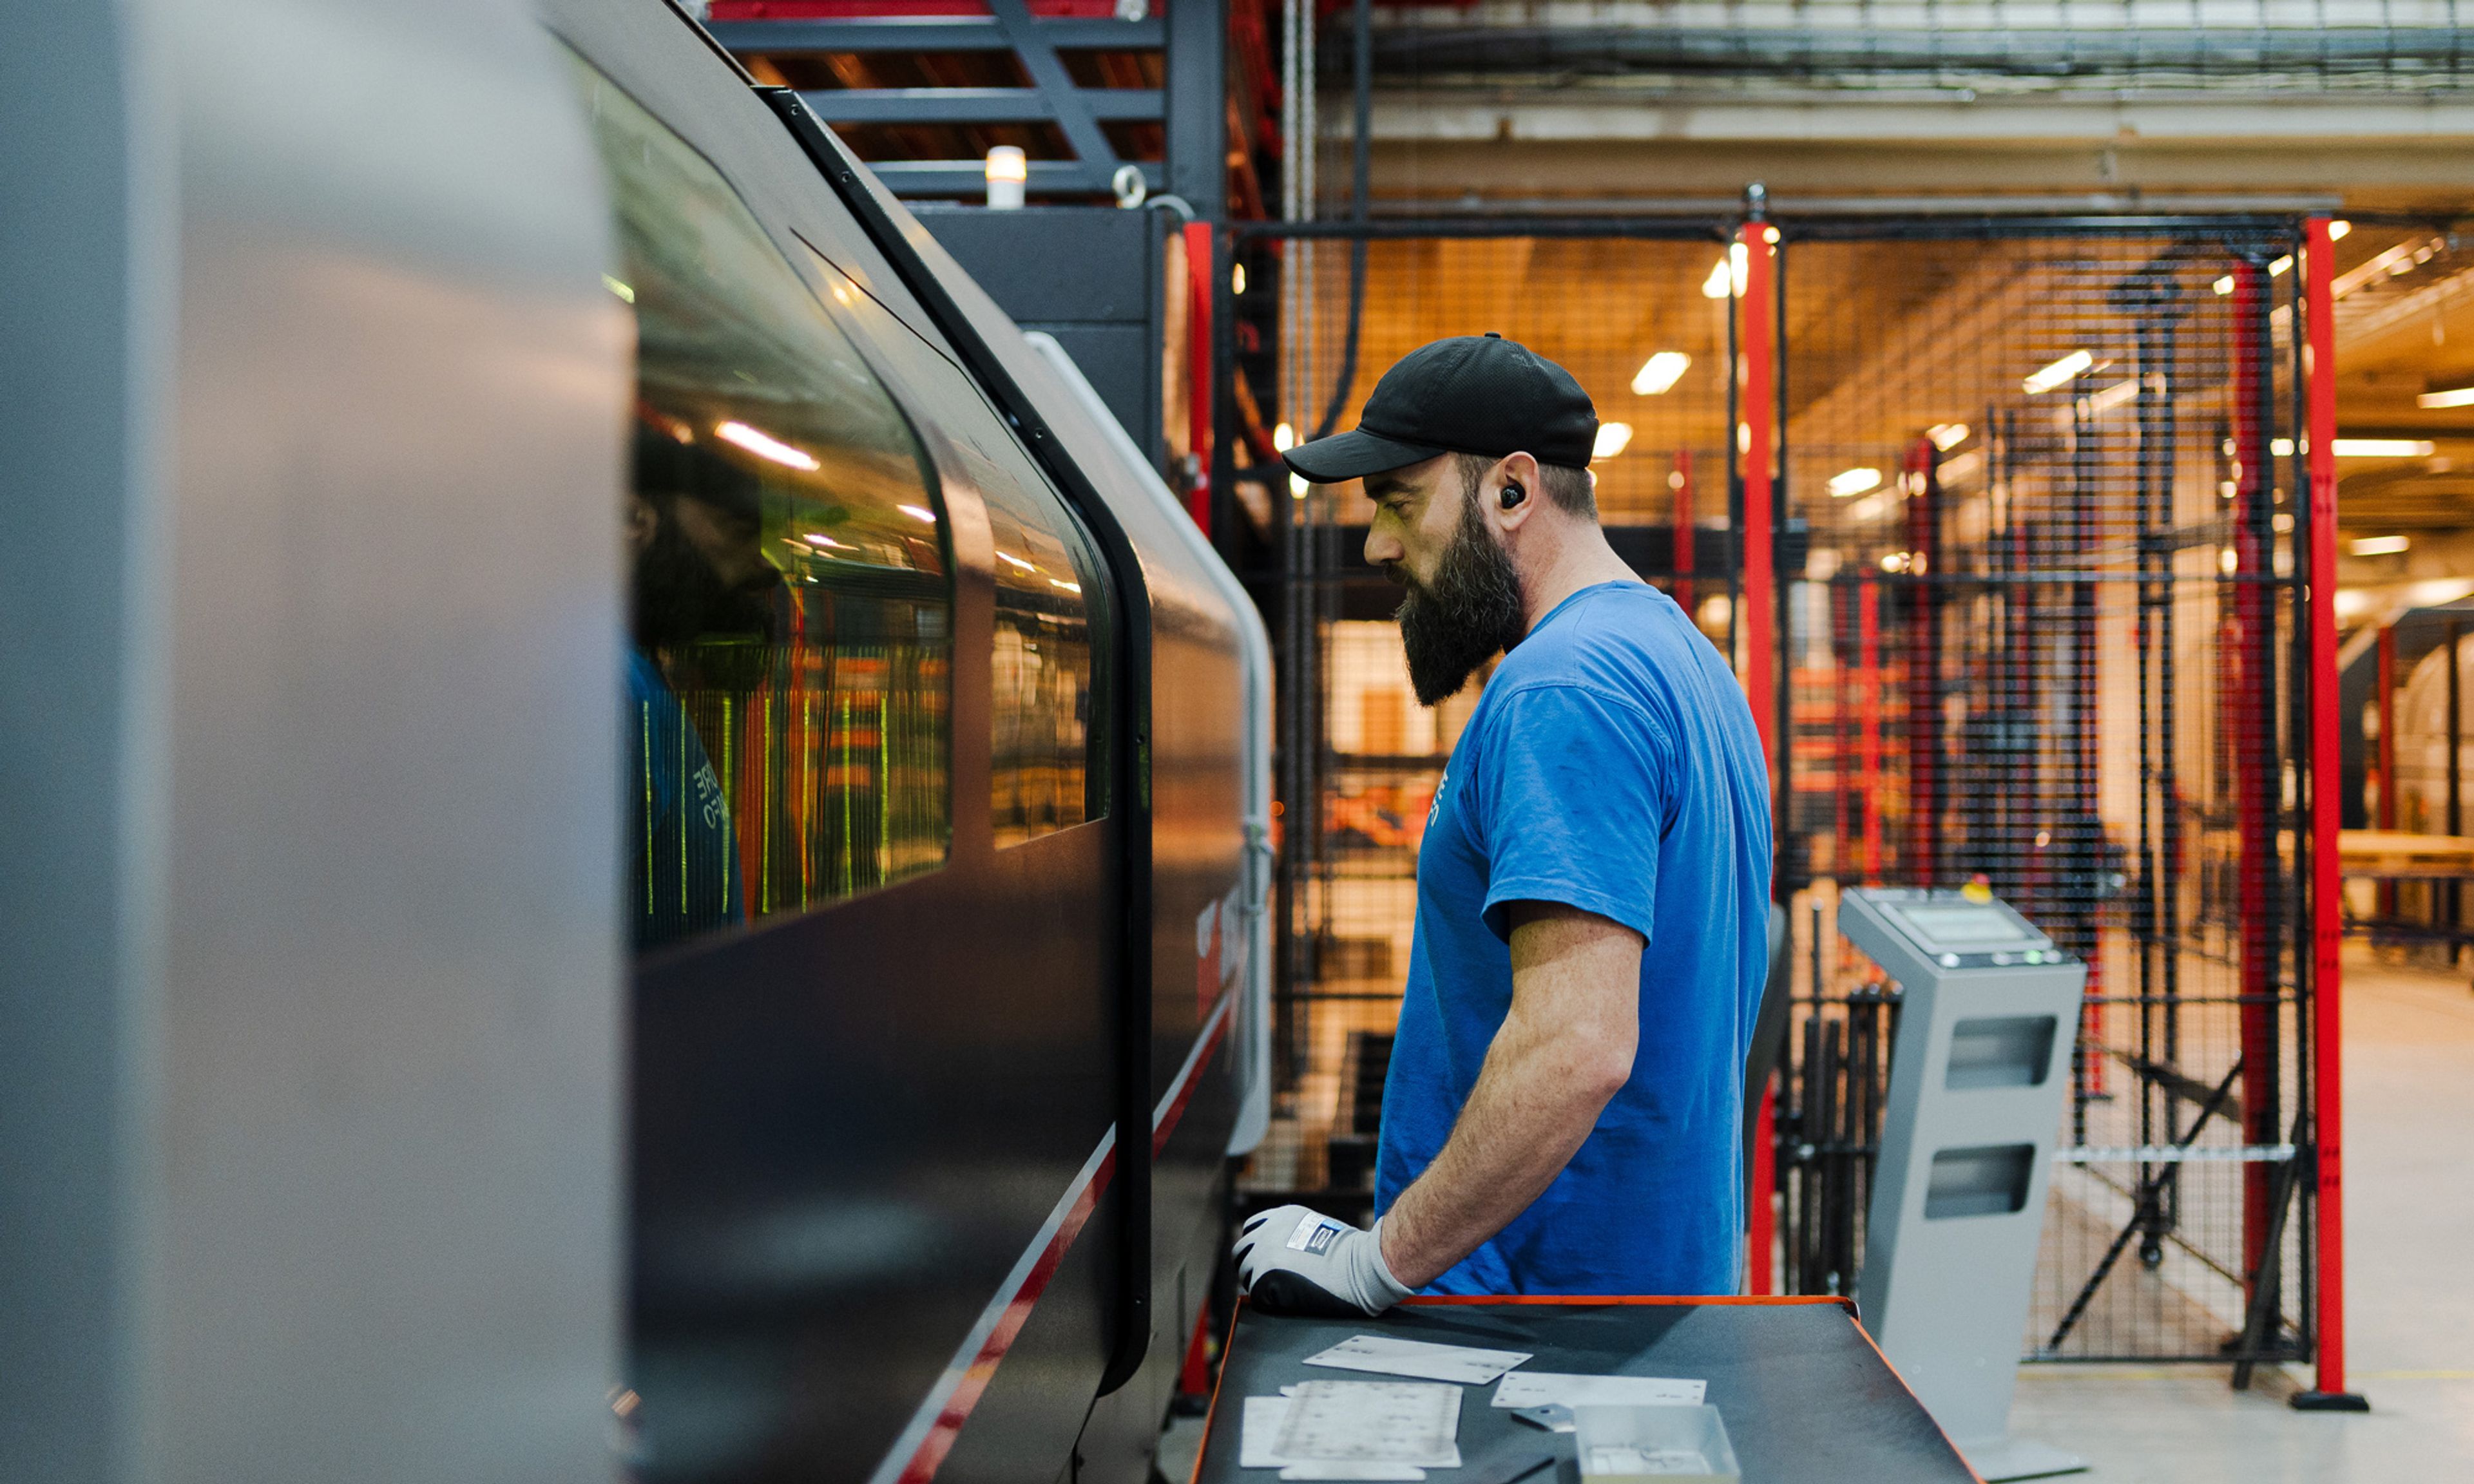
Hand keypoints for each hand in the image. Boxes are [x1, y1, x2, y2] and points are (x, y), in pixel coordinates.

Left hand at [1232, 1205, 1413, 1317]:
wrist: (1360, 1268)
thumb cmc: (1352, 1255)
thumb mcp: (1319, 1229)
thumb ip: (1295, 1236)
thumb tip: (1284, 1254)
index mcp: (1282, 1217)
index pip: (1251, 1229)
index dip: (1256, 1246)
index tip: (1264, 1259)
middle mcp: (1267, 1231)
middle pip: (1240, 1251)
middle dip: (1250, 1266)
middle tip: (1266, 1281)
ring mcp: (1263, 1254)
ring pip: (1245, 1273)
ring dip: (1258, 1284)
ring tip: (1280, 1294)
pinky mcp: (1264, 1278)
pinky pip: (1256, 1295)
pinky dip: (1269, 1301)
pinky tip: (1288, 1303)